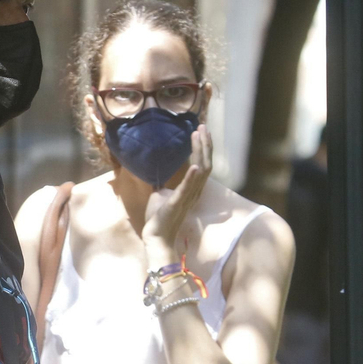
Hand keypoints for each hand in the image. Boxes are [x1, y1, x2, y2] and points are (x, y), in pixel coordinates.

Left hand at [142, 125, 212, 261]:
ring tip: (199, 135)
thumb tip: (158, 174)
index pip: (202, 163)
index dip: (202, 147)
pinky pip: (188, 188)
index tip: (199, 131)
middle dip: (205, 144)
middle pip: (206, 163)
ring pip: (202, 171)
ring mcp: (188, 197)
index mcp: (191, 188)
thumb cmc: (159, 218)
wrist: (156, 236)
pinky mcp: (178, 203)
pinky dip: (192, 176)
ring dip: (201, 151)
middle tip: (203, 126)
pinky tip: (196, 164)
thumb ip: (163, 184)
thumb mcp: (161, 195)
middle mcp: (194, 191)